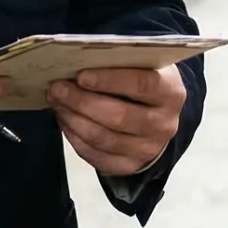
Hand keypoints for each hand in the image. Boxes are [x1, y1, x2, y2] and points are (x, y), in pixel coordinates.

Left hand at [49, 64, 186, 177]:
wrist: (158, 116)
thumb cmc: (143, 82)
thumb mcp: (142, 66)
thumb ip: (120, 62)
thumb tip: (78, 61)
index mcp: (171, 93)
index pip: (143, 85)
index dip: (110, 80)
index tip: (81, 75)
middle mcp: (164, 124)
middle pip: (119, 116)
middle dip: (82, 102)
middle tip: (57, 88)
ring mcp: (149, 149)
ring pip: (104, 138)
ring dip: (74, 120)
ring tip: (57, 103)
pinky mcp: (131, 165)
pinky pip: (97, 156)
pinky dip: (75, 138)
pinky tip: (65, 121)